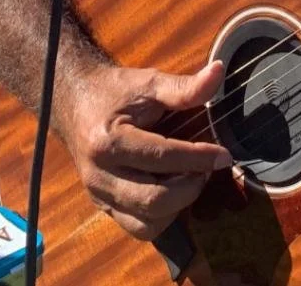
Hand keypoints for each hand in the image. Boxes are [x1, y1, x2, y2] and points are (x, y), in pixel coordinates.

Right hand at [57, 61, 232, 239]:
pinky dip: (162, 216)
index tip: (224, 155)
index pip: (162, 157)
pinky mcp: (103, 207)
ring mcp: (99, 196)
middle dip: (190, 187)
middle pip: (153, 200)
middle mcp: (100, 175)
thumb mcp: (149, 83)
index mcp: (109, 141)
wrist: (76, 103)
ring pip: (146, 224)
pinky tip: (174, 190)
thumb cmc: (115, 92)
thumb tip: (219, 72)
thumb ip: (184, 86)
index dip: (199, 158)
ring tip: (191, 178)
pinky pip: (137, 227)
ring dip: (178, 206)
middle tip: (208, 168)